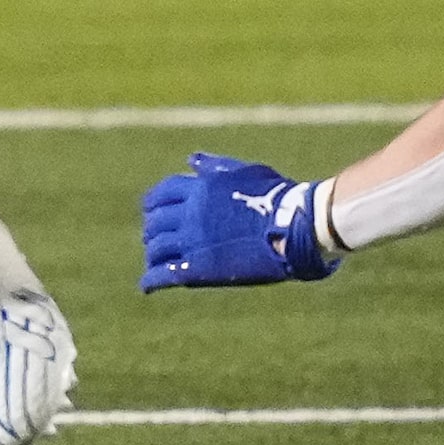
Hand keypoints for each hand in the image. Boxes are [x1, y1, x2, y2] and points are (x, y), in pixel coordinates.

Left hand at [140, 152, 338, 290]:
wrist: (296, 227)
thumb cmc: (277, 197)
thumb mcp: (245, 172)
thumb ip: (216, 167)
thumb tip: (192, 159)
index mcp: (199, 189)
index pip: (161, 194)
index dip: (154, 203)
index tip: (153, 210)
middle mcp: (189, 214)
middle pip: (155, 221)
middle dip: (152, 229)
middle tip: (154, 238)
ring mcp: (192, 241)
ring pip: (157, 247)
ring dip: (152, 254)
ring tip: (154, 261)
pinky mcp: (199, 268)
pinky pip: (164, 274)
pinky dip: (151, 280)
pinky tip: (147, 286)